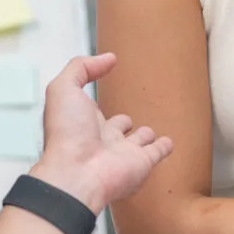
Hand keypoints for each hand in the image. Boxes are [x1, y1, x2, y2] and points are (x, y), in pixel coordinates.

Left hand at [30, 53, 174, 212]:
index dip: (95, 99)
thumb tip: (108, 59)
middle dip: (122, 122)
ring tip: (150, 130)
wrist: (77, 174)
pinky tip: (169, 142)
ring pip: (137, 142)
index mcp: (83, 122)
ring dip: (144, 135)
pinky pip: (157, 153)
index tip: (104, 91)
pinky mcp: (142, 163)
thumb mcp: (64, 89)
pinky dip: (164, 147)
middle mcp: (103, 138)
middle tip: (128, 118)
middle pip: (116, 128)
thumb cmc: (67, 134)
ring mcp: (123, 152)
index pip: (93, 109)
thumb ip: (82, 68)